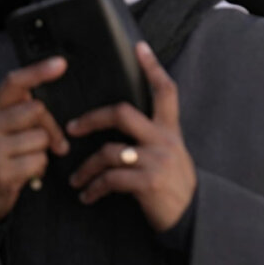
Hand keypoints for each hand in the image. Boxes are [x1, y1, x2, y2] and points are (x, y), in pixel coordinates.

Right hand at [0, 57, 68, 218]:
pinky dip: (39, 170)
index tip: (60, 64)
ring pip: (41, 138)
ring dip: (42, 152)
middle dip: (48, 127)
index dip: (38, 71)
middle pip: (37, 110)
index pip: (14, 83)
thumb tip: (43, 103)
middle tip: (42, 142)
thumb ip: (17, 112)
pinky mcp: (1, 172)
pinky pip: (40, 161)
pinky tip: (23, 175)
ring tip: (24, 161)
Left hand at [67, 42, 195, 231]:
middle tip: (72, 127)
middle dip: (92, 118)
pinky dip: (94, 188)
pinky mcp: (147, 183)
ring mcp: (156, 161)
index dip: (153, 67)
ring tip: (76, 179)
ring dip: (86, 167)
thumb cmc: (175, 184)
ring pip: (109, 151)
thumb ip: (152, 135)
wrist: (191, 216)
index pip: (165, 90)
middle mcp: (164, 140)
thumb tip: (123, 124)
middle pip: (123, 113)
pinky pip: (111, 179)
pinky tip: (87, 195)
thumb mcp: (172, 153)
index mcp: (170, 129)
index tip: (139, 47)